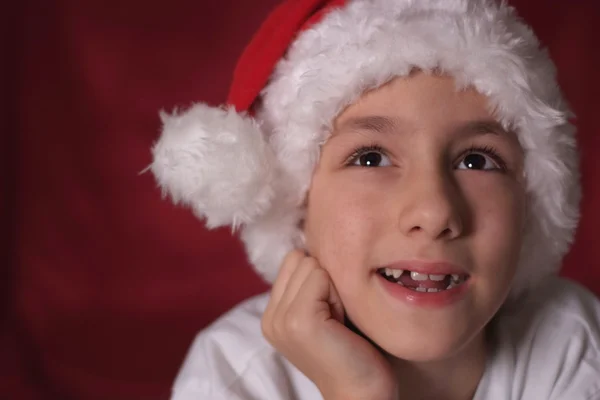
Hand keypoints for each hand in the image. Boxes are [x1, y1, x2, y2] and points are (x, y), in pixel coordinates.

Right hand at [261, 250, 397, 399]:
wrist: (361, 392)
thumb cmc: (351, 350)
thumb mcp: (322, 311)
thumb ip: (308, 284)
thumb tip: (311, 241)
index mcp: (272, 313)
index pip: (293, 259)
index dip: (319, 278)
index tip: (330, 312)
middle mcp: (269, 316)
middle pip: (300, 258)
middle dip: (325, 280)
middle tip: (335, 317)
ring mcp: (280, 319)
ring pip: (311, 265)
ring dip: (333, 288)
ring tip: (337, 321)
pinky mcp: (297, 321)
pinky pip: (321, 277)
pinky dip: (338, 296)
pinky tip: (340, 324)